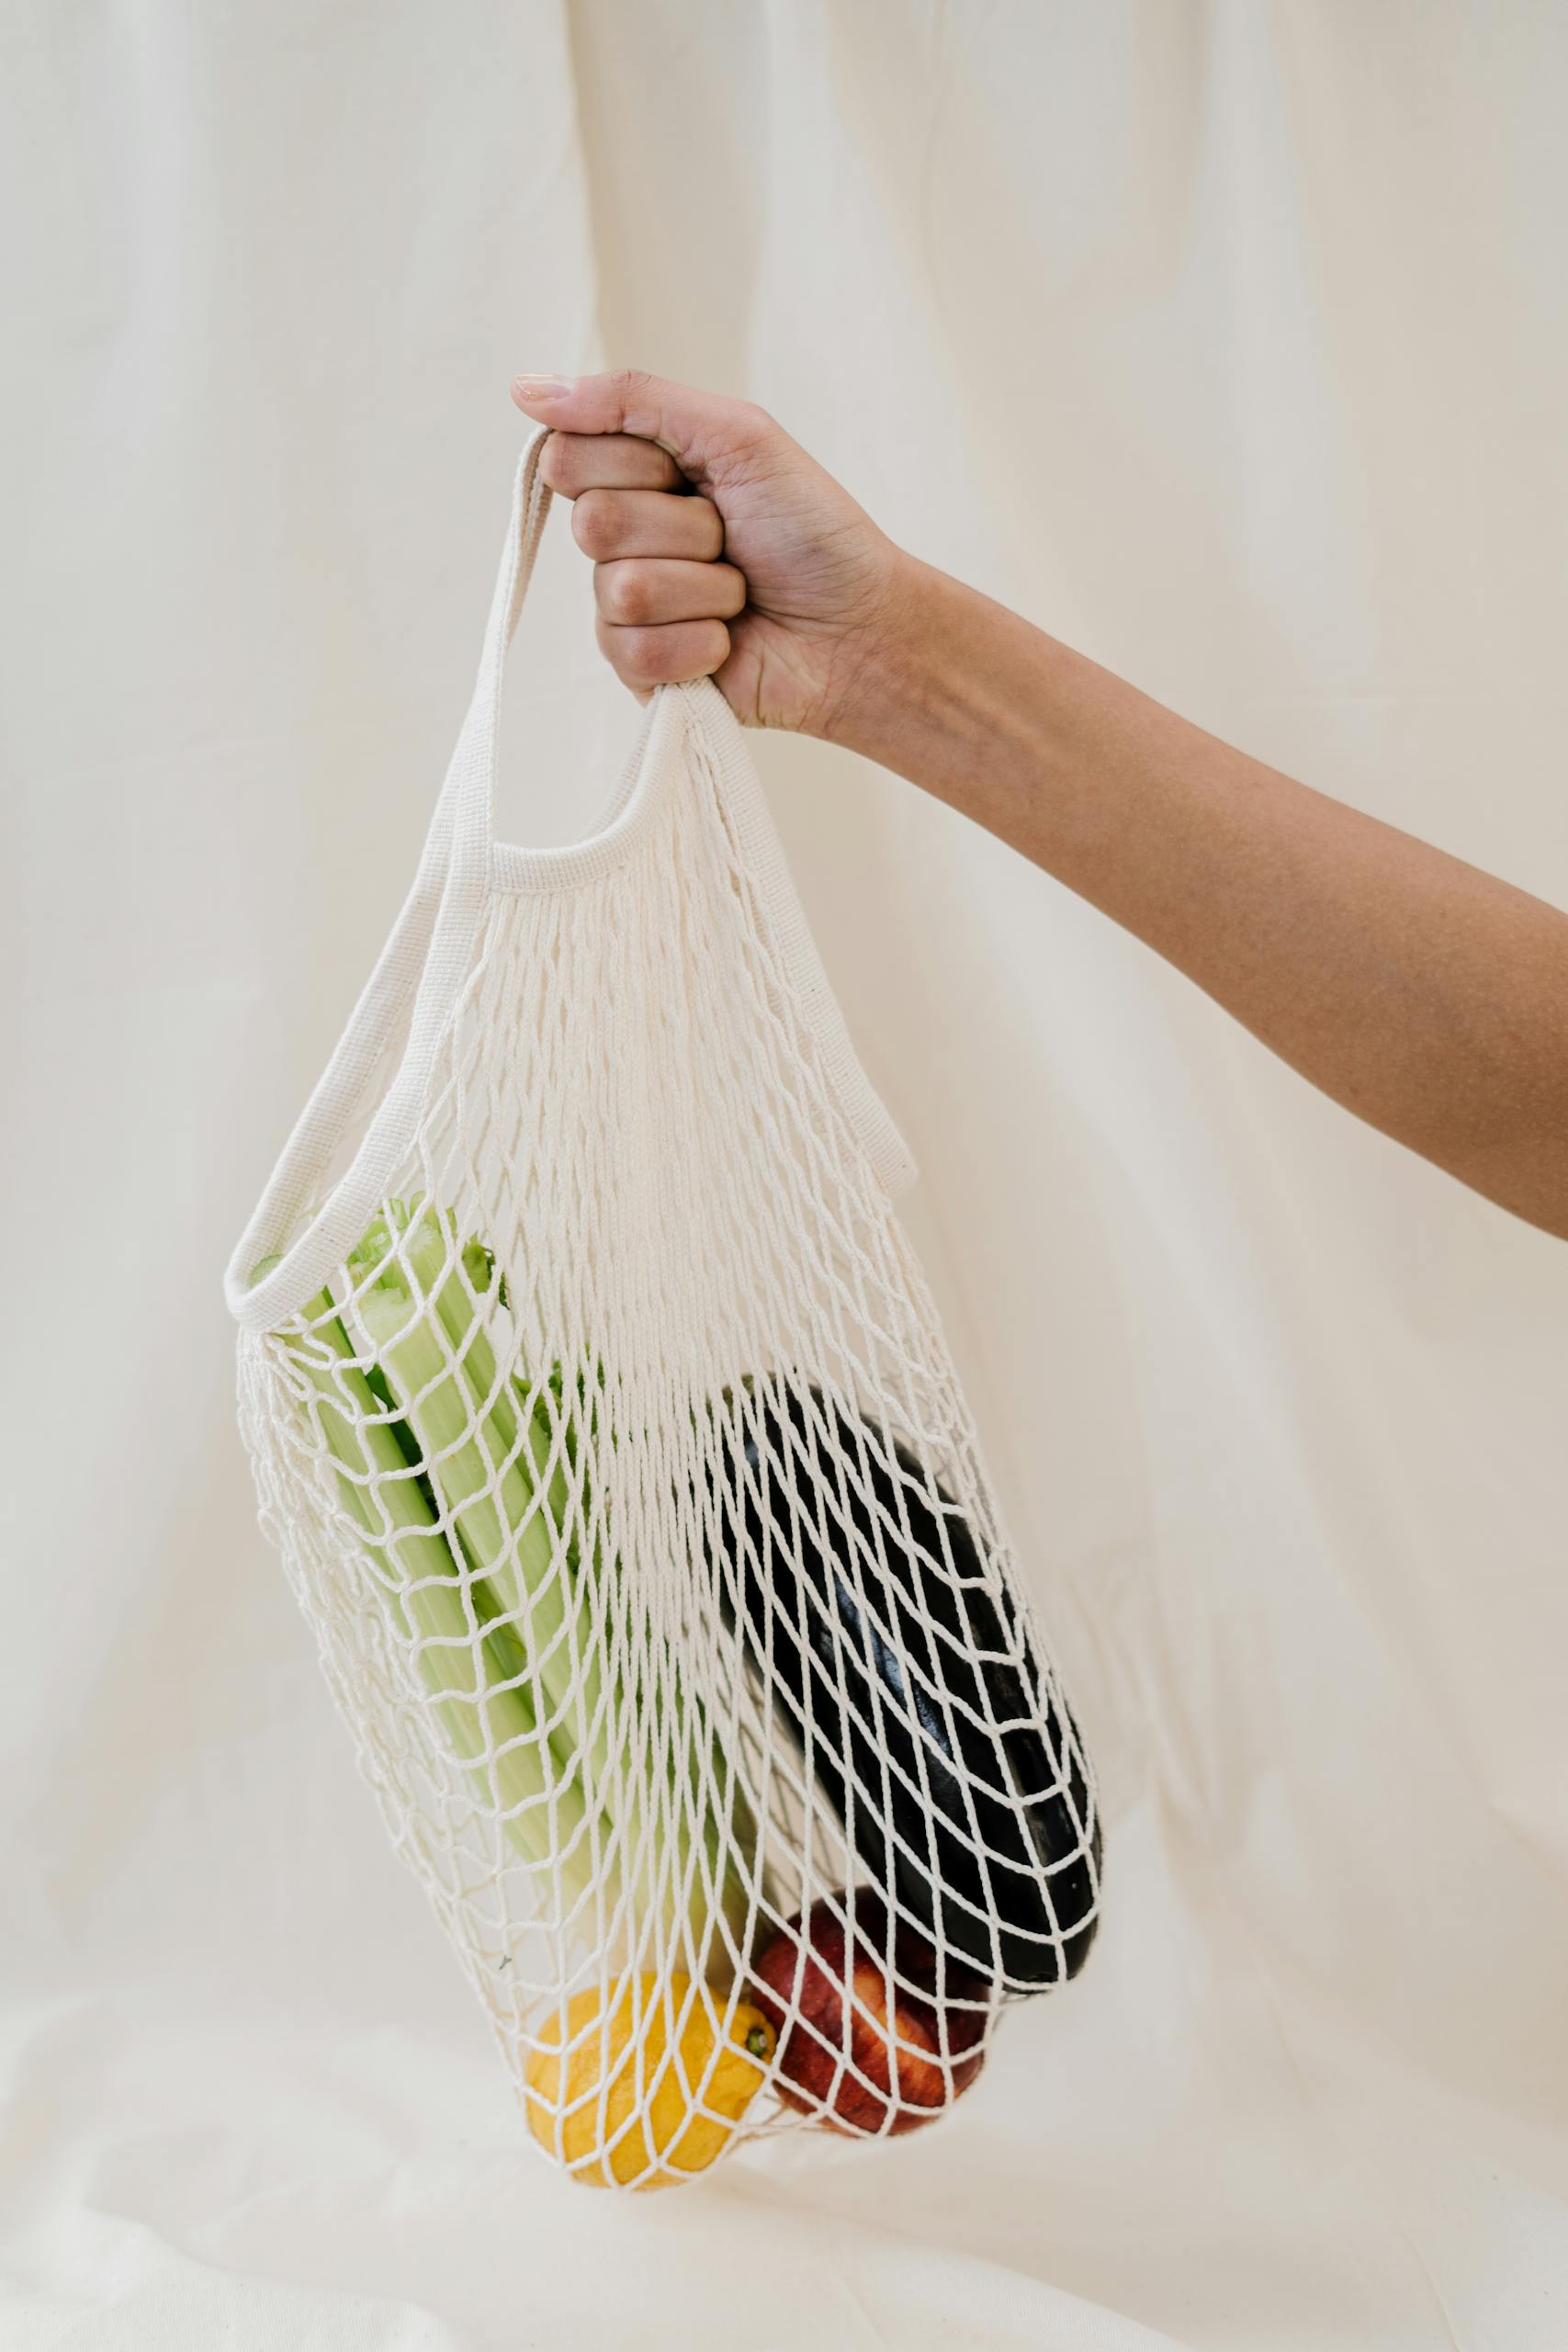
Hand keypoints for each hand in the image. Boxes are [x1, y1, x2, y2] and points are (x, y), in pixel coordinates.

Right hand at [510, 370, 910, 737]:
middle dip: (684, 528)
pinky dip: (701, 643)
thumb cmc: (812, 530)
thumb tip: (522, 387)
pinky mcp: (641, 673)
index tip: (693, 474)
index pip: (567, 456)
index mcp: (634, 475)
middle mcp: (619, 541)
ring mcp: (626, 610)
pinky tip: (731, 641)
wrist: (862, 627)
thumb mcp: (736, 434)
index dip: (635, 465)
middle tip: (731, 537)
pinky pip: (635, 652)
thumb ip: (633, 399)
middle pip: (593, 522)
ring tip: (741, 592)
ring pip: (620, 589)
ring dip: (704, 587)